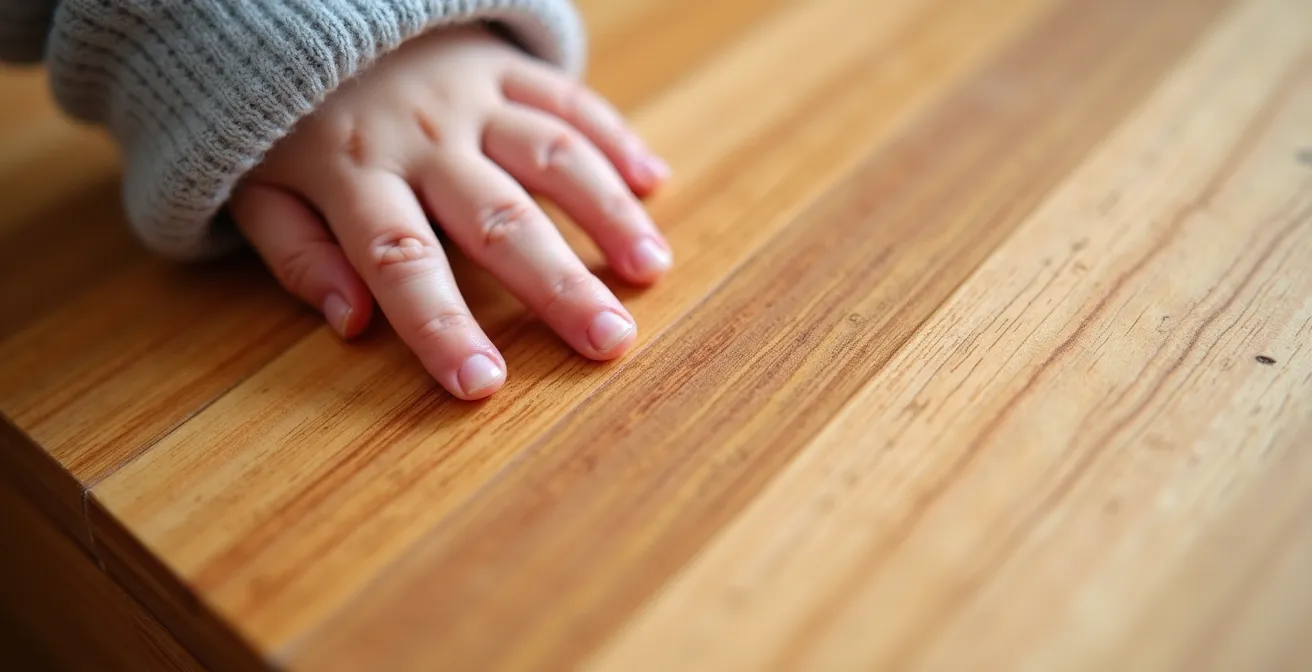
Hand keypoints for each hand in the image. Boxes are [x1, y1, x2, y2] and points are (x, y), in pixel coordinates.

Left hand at [229, 25, 671, 399]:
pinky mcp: (501, 61)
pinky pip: (565, 97)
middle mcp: (422, 137)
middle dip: (557, 286)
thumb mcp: (252, 186)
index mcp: (353, 176)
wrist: (290, 4)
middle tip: (610, 342)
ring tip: (650, 269)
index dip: (443, 327)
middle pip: (498, 218)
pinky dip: (613, 137)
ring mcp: (469, 95)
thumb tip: (351, 325)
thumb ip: (297, 256)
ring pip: (552, 154)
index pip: (401, 262)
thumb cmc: (276, 116)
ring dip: (608, 211)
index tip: (484, 388)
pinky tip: (653, 181)